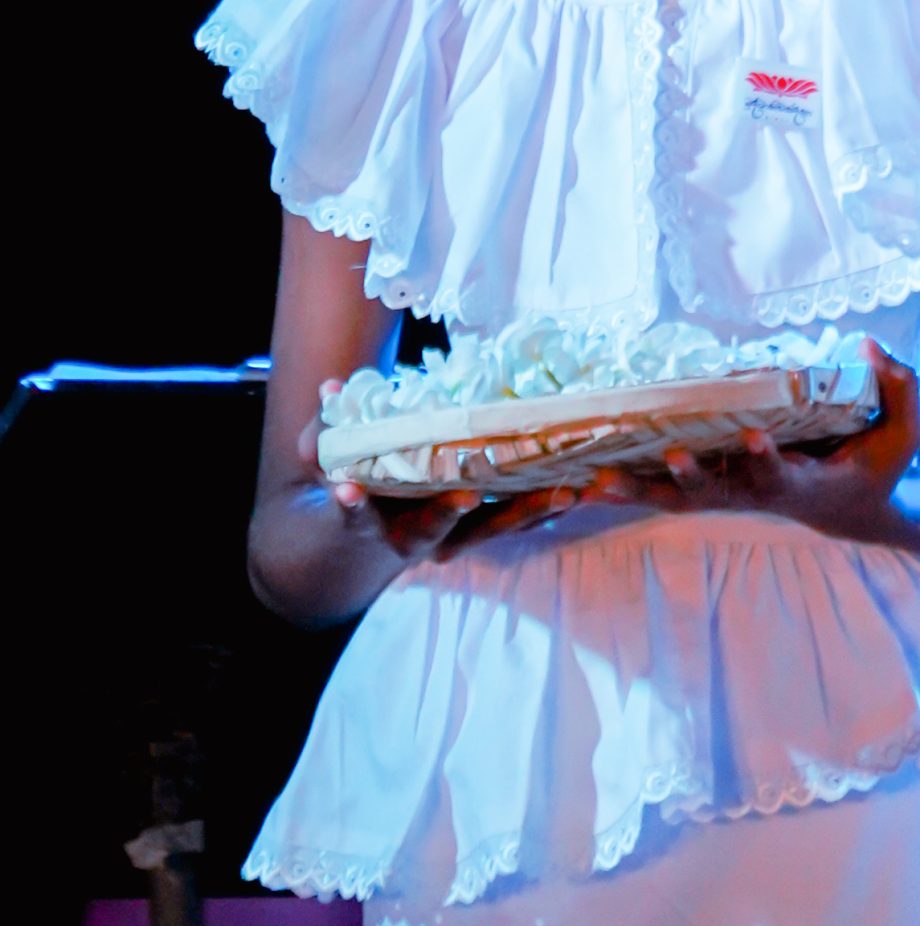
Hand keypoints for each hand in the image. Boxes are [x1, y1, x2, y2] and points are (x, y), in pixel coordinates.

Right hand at [299, 384, 578, 563]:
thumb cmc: (353, 485)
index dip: (351, 504)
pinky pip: (522, 518)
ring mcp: (456, 536)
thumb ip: (326, 430)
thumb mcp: (327, 460)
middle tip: (465, 493)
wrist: (373, 540)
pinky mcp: (489, 525)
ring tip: (561, 492)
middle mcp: (416, 537)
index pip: (356, 514)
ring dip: (526, 513)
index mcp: (371, 520)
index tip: (346, 491)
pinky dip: (550, 504)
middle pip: (436, 530)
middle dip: (451, 512)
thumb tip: (331, 385)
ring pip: (491, 529)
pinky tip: (586, 485)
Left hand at [579, 342, 919, 542]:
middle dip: (691, 477)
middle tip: (668, 454)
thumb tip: (868, 346)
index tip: (753, 436)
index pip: (780, 472)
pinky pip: (664, 494)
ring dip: (638, 491)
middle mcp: (760, 493)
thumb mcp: (904, 433)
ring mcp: (732, 494)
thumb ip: (899, 390)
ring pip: (679, 500)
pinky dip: (628, 490)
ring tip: (596, 482)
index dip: (766, 457)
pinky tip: (584, 484)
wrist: (859, 510)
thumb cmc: (879, 465)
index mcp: (804, 483)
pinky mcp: (713, 489)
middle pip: (717, 492)